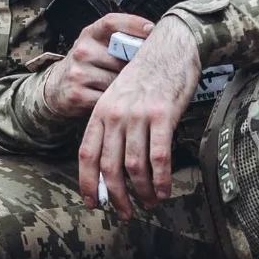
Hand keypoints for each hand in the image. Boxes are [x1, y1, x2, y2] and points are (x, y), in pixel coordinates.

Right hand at [39, 11, 154, 121]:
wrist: (56, 87)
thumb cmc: (86, 65)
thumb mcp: (96, 45)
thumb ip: (118, 40)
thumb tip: (155, 40)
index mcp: (89, 34)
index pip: (112, 22)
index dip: (134, 24)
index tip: (152, 29)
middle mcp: (82, 50)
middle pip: (121, 57)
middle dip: (135, 66)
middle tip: (146, 71)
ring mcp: (78, 72)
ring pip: (117, 80)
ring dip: (127, 87)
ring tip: (129, 88)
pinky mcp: (78, 94)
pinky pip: (108, 98)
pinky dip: (116, 101)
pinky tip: (117, 100)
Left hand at [79, 17, 201, 218]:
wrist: (171, 45)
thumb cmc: (148, 74)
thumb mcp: (120, 96)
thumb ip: (113, 126)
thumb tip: (114, 165)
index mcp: (101, 110)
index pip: (87, 153)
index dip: (87, 182)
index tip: (92, 202)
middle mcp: (115, 114)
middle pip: (109, 166)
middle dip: (116, 196)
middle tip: (125, 213)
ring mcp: (138, 115)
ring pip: (135, 166)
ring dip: (142, 192)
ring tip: (149, 203)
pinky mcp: (162, 115)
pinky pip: (159, 157)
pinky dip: (161, 180)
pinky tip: (164, 191)